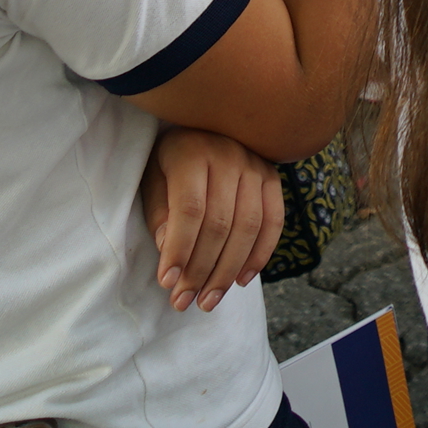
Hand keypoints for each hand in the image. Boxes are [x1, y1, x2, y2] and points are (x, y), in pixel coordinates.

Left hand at [138, 125, 284, 310]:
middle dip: (201, 270)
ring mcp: (256, 165)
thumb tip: (169, 253)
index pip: (190, 209)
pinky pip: (274, 221)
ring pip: (248, 227)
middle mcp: (229, 155)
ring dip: (228, 270)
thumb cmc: (170, 161)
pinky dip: (260, 254)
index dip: (179, 249)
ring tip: (209, 300)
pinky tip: (242, 279)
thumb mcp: (153, 180)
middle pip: (220, 223)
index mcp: (192, 153)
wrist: (204, 125)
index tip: (166, 283)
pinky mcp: (273, 177)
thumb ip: (160, 213)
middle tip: (184, 302)